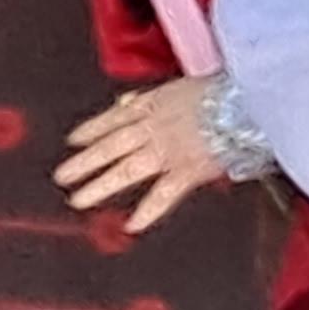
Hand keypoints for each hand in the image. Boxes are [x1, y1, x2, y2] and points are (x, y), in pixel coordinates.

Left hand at [57, 78, 234, 234]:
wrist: (247, 100)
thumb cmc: (224, 89)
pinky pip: (163, 193)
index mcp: (154, 104)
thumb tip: (125, 101)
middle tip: (61, 177)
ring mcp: (169, 150)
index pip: (114, 118)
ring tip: (78, 200)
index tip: (73, 139)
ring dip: (100, 185)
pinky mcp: (188, 169)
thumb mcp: (181, 84)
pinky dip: (148, 211)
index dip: (92, 129)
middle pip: (110, 146)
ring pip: (127, 169)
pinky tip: (131, 225)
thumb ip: (151, 97)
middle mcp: (154, 127)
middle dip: (83, 162)